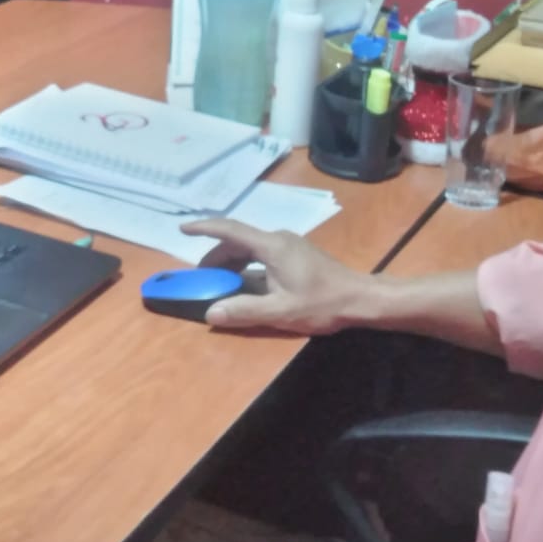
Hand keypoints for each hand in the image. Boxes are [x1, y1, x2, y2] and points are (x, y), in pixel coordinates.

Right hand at [179, 219, 379, 333]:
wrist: (360, 299)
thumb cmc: (322, 303)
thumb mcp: (281, 311)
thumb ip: (244, 311)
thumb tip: (211, 313)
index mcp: (271, 246)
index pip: (230, 231)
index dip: (204, 229)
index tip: (182, 229)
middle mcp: (278, 239)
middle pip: (238, 241)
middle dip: (215, 257)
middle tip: (200, 278)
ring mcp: (288, 244)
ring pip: (249, 247)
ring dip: (231, 262)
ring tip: (219, 283)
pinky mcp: (295, 253)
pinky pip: (261, 253)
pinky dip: (246, 265)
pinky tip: (244, 283)